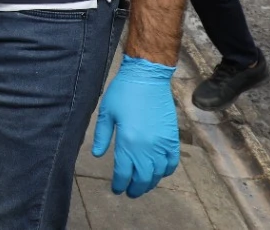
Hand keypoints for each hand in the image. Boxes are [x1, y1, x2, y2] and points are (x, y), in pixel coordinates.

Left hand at [92, 55, 179, 197]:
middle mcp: (147, 147)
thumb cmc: (124, 92)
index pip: (124, 172)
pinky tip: (158, 173)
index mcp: (128, 142)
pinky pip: (172, 163)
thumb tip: (96, 154)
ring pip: (157, 173)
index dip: (119, 183)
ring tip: (142, 185)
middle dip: (135, 188)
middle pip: (142, 177)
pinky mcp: (172, 139)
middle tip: (129, 192)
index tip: (116, 189)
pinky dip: (165, 171)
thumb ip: (101, 135)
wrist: (147, 77)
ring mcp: (162, 144)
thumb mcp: (106, 112)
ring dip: (149, 183)